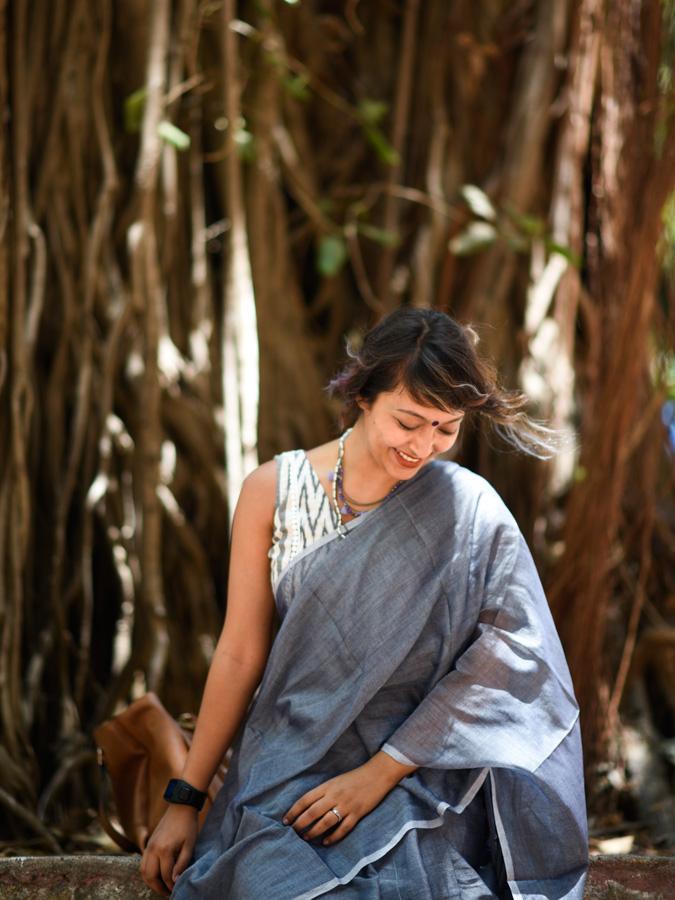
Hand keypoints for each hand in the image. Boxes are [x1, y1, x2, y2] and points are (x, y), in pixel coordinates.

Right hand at [140, 805, 197, 896]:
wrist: (180, 806)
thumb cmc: (188, 826)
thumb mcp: (190, 845)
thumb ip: (182, 864)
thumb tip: (175, 881)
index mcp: (165, 850)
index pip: (165, 876)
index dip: (171, 886)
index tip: (177, 891)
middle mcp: (153, 849)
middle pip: (150, 877)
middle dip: (158, 888)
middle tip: (168, 893)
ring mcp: (148, 846)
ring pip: (143, 871)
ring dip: (151, 882)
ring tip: (162, 887)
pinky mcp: (148, 844)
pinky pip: (143, 863)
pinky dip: (148, 873)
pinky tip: (157, 875)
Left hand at [282, 752, 415, 845]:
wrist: (376, 775)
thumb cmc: (353, 778)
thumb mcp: (335, 781)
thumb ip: (322, 792)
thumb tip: (306, 807)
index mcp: (328, 786)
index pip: (305, 799)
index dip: (294, 811)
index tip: (285, 821)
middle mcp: (335, 795)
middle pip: (312, 812)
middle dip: (300, 824)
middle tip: (293, 833)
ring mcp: (346, 805)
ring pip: (326, 822)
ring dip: (314, 832)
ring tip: (306, 838)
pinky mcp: (357, 813)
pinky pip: (343, 828)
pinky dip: (333, 837)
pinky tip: (325, 842)